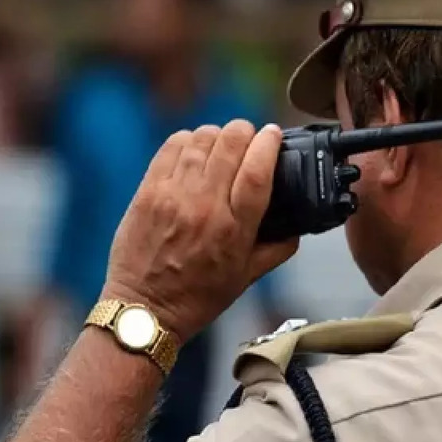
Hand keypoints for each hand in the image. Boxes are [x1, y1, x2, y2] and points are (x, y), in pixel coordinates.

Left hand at [100, 120, 299, 346]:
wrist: (144, 309)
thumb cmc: (197, 297)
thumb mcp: (247, 278)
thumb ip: (278, 249)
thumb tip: (297, 227)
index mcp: (234, 229)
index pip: (257, 170)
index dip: (269, 143)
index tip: (274, 134)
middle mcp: (204, 207)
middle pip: (231, 144)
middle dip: (245, 132)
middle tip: (249, 138)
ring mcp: (172, 196)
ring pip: (202, 139)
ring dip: (218, 135)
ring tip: (222, 144)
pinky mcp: (148, 191)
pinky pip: (172, 147)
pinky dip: (188, 140)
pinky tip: (195, 150)